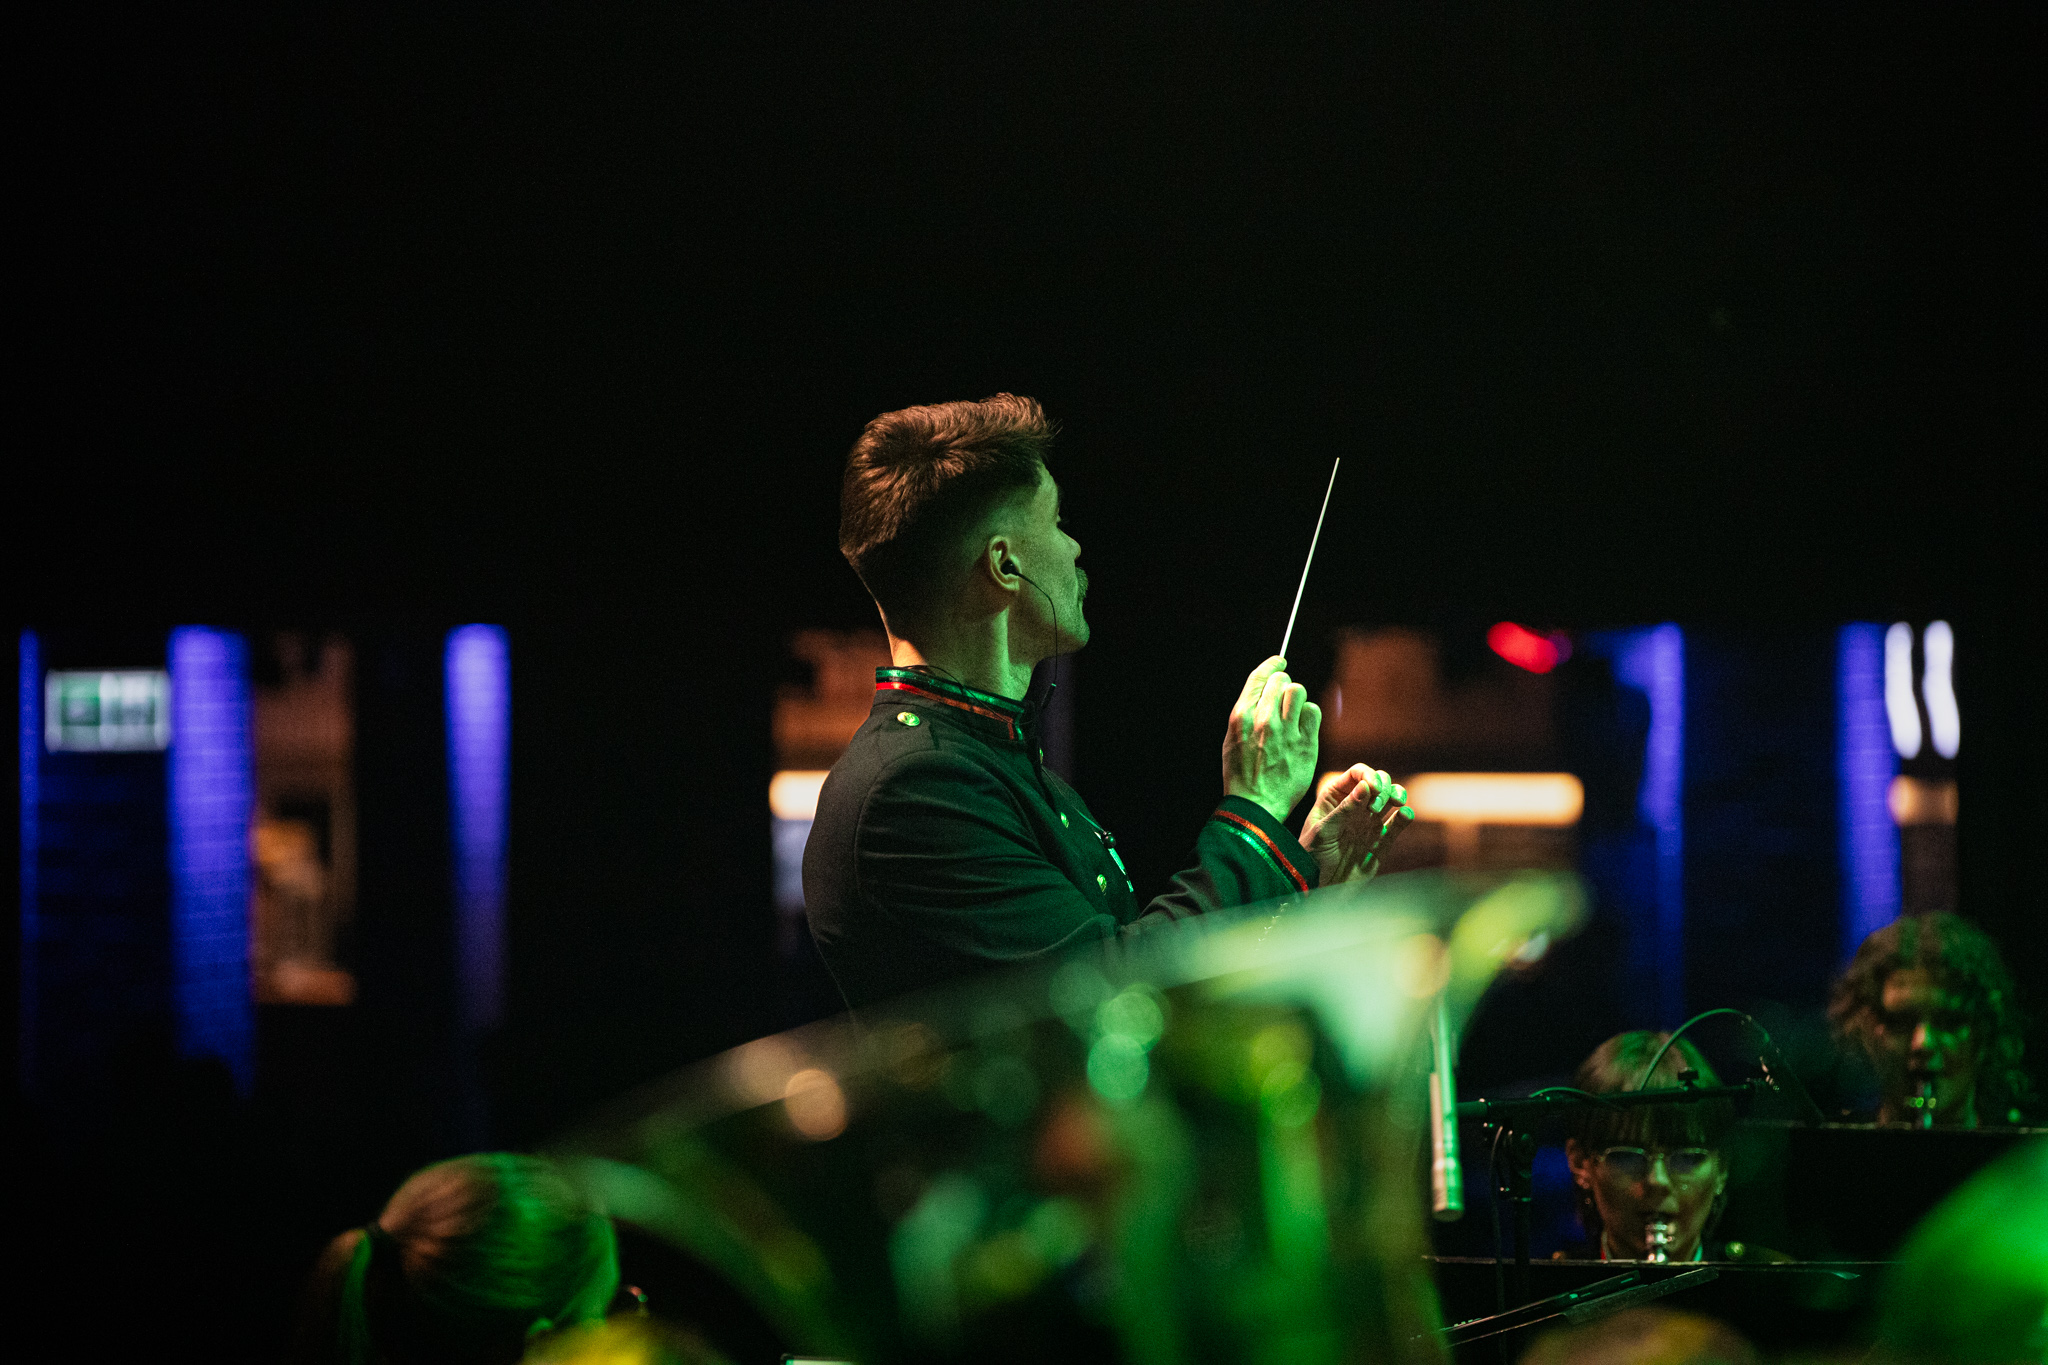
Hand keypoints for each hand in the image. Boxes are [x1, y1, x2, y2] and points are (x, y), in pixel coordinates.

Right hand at [1222, 656, 1320, 822]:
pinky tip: (1302, 728)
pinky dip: (1309, 716)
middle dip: (1283, 685)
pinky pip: (1313, 711)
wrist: (1256, 804)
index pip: (1260, 677)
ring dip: (1296, 699)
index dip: (1272, 665)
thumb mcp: (1232, 739)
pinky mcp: (1306, 743)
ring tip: (1292, 715)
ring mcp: (1286, 731)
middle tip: (1283, 700)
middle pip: (1282, 681)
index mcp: (1242, 716)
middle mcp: (1264, 719)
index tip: (1280, 660)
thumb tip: (1263, 690)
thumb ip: (1247, 713)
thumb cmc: (1242, 773)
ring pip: (1298, 691)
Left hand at [1299, 763, 1415, 883]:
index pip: (1356, 774)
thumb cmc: (1312, 858)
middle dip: (1383, 786)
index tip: (1373, 787)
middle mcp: (1354, 807)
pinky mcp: (1380, 842)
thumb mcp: (1323, 832)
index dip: (1368, 775)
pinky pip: (1396, 825)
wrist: (1319, 889)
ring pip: (1390, 799)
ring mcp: (1368, 824)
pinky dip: (1404, 817)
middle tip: (1375, 807)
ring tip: (1397, 803)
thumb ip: (1344, 809)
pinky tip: (1404, 815)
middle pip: (1378, 782)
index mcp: (1335, 798)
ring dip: (1397, 794)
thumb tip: (1365, 786)